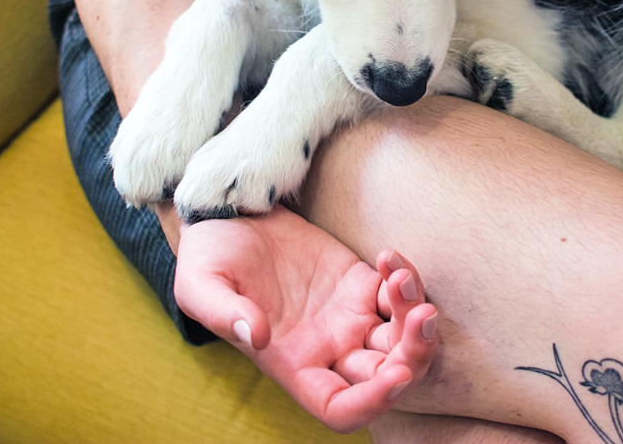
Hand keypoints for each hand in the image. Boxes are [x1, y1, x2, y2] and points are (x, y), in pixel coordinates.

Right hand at [173, 205, 438, 432]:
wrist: (228, 213)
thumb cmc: (209, 256)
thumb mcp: (200, 285)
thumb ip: (224, 314)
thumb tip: (256, 336)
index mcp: (292, 365)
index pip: (342, 408)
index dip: (373, 402)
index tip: (396, 374)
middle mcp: (328, 349)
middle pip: (388, 376)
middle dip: (414, 355)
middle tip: (422, 317)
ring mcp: (349, 317)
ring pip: (402, 339)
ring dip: (416, 316)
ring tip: (400, 277)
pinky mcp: (360, 282)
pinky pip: (398, 294)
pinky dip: (406, 279)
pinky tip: (389, 257)